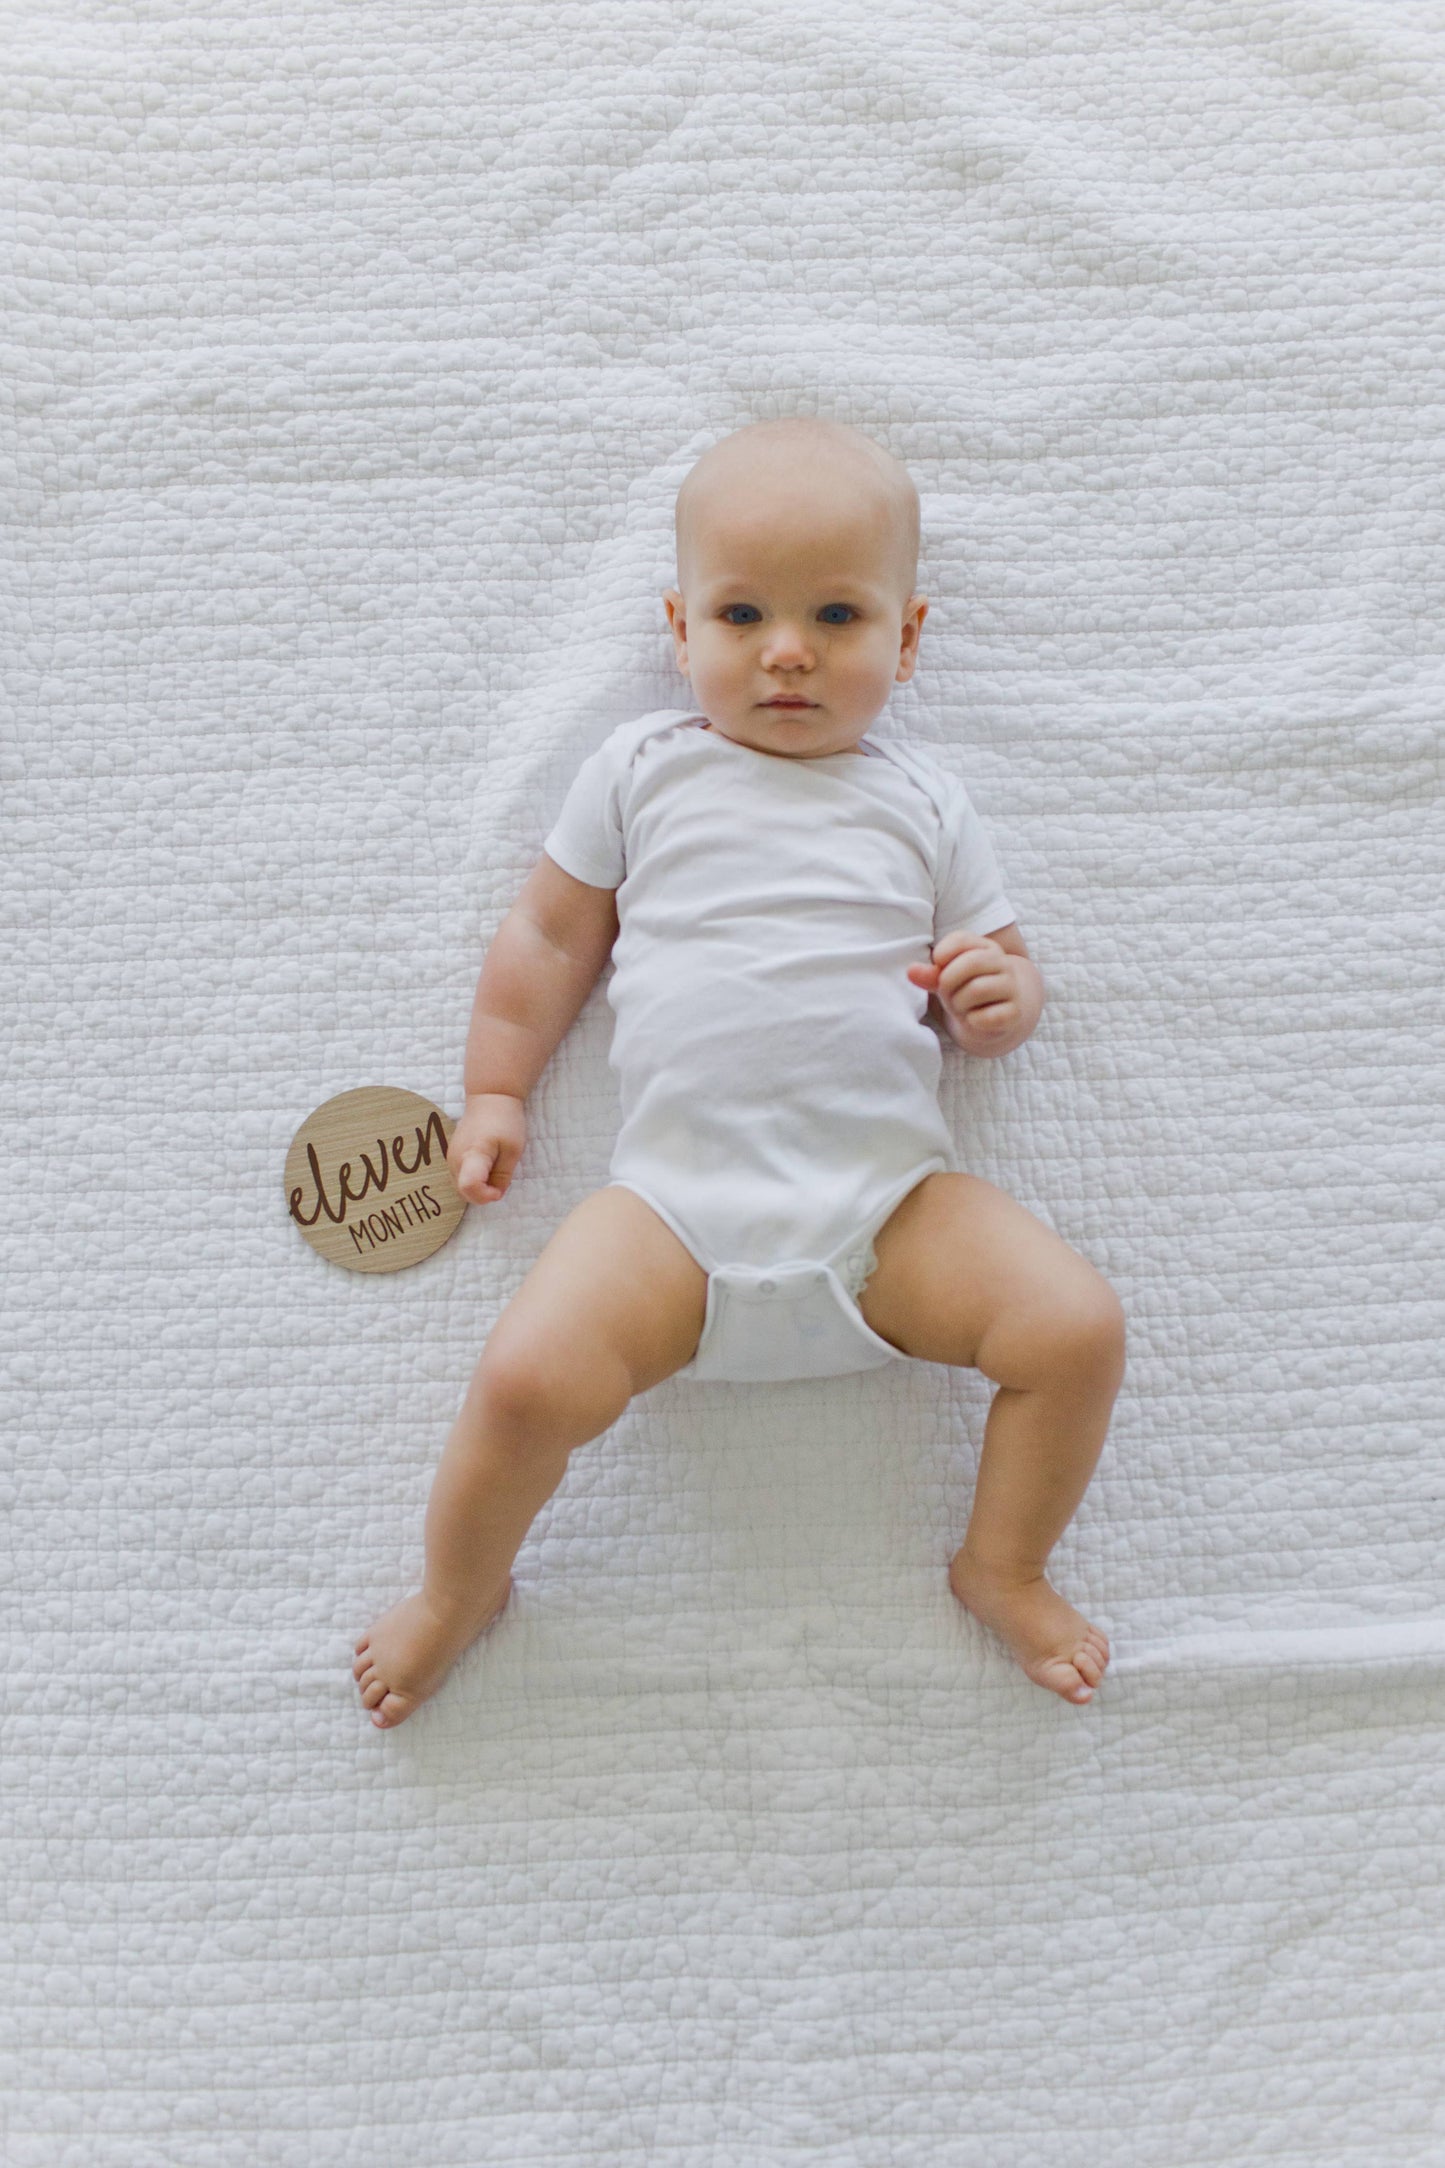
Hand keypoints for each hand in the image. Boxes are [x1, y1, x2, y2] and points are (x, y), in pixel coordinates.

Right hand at [447, 1092, 526, 1204]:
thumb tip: (496, 1194)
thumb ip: (503, 1175)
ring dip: (479, 1188)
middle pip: (464, 1193)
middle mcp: (455, 1159)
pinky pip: (461, 1179)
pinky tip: (487, 1166)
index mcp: (472, 1154)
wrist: (489, 1098)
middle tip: (501, 1178)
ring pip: (462, 1188)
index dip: (485, 1196)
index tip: (500, 1189)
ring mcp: (450, 1159)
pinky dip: (474, 1181)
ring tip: (495, 1169)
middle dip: (484, 1194)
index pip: (469, 1187)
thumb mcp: (513, 1149)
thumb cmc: (505, 1120)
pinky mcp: (451, 1157)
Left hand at [907, 931, 1023, 1047]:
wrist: (998, 1017)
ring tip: (959, 1006)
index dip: (942, 954)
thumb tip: (911, 971)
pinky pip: (988, 1016)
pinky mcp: (1014, 1013)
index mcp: (986, 948)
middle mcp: (1004, 963)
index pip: (962, 939)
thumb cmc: (967, 991)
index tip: (938, 967)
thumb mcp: (947, 979)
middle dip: (948, 981)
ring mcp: (1012, 987)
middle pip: (972, 962)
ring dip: (959, 1003)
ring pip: (978, 989)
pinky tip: (973, 1019)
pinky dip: (973, 1021)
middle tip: (945, 992)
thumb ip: (930, 974)